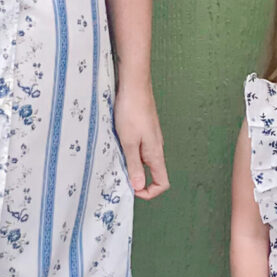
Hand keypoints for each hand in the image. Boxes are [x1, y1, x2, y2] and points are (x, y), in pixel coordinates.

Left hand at [114, 81, 168, 199]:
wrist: (134, 84)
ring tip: (114, 156)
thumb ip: (134, 165)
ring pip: (144, 159)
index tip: (132, 189)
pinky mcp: (144, 128)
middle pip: (152, 173)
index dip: (149, 192)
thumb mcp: (129, 142)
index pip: (162, 182)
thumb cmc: (131, 111)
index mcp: (155, 153)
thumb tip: (139, 187)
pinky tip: (116, 142)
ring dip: (130, 163)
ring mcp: (151, 137)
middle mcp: (156, 147)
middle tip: (117, 173)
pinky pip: (139, 147)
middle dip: (136, 178)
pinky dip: (129, 150)